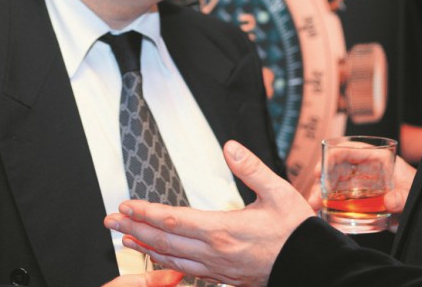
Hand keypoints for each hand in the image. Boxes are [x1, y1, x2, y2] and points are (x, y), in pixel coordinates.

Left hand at [105, 140, 314, 286]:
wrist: (310, 265)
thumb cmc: (296, 230)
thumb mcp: (278, 191)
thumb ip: (250, 168)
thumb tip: (229, 147)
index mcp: (223, 229)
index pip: (173, 219)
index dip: (146, 212)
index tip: (125, 205)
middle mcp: (214, 252)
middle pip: (164, 240)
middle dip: (134, 228)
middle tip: (110, 220)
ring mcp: (217, 267)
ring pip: (171, 258)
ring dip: (145, 246)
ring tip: (125, 237)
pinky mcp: (223, 276)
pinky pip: (186, 270)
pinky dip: (166, 261)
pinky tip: (158, 255)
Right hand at [306, 147, 415, 224]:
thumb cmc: (420, 191)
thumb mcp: (413, 192)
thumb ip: (403, 197)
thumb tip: (389, 201)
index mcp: (378, 160)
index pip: (353, 150)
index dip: (334, 156)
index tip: (320, 167)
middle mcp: (366, 171)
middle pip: (339, 169)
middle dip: (322, 181)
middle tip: (314, 197)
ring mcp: (362, 187)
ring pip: (336, 186)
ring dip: (323, 195)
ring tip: (315, 208)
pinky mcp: (362, 203)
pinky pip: (343, 202)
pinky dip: (332, 208)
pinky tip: (324, 216)